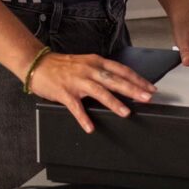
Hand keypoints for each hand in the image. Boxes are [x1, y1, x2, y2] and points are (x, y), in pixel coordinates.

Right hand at [28, 52, 156, 133]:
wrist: (38, 64)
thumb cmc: (62, 66)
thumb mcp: (85, 63)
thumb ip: (101, 71)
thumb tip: (120, 82)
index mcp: (96, 62)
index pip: (121, 70)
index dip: (137, 79)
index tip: (150, 87)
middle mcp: (88, 70)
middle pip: (114, 79)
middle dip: (132, 89)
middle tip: (147, 98)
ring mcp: (76, 81)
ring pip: (99, 91)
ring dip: (113, 102)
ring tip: (126, 113)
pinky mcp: (64, 92)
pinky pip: (76, 107)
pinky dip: (83, 117)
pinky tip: (90, 126)